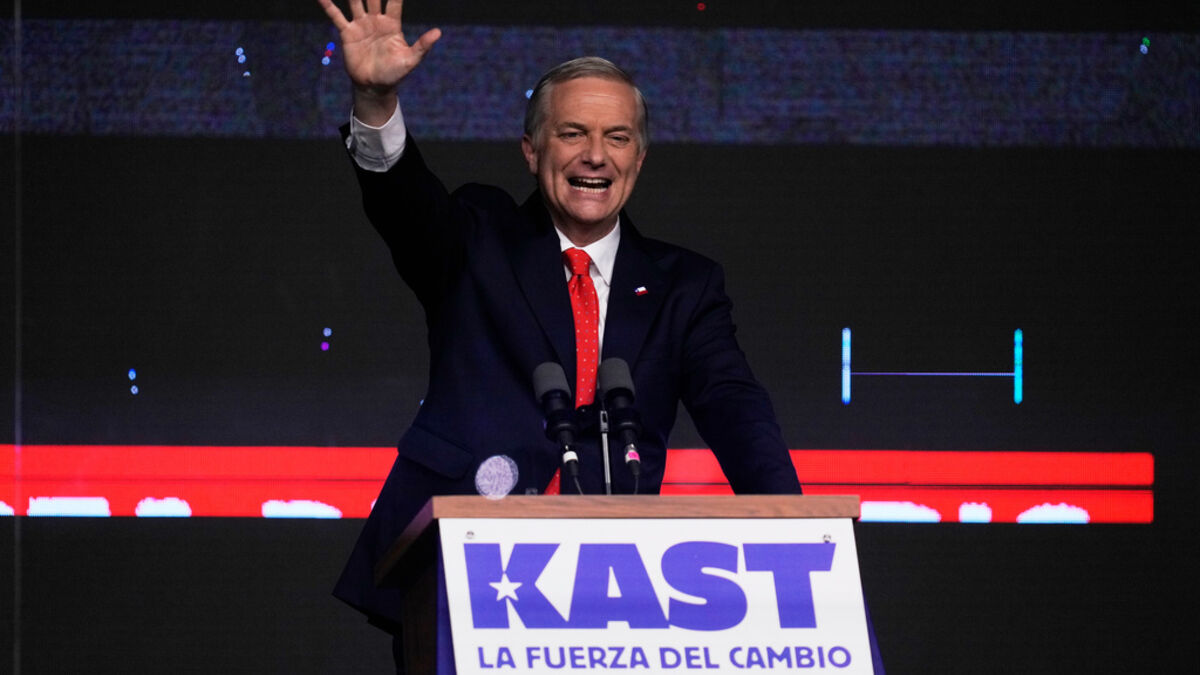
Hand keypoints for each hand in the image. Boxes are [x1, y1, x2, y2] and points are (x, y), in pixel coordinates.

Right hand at [318, 0, 441, 121]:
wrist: (374, 85)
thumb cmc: (394, 73)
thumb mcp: (410, 60)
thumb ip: (422, 46)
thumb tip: (438, 32)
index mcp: (392, 24)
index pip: (395, 0)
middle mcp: (376, 20)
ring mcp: (361, 24)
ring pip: (355, 1)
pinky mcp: (347, 33)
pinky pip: (336, 16)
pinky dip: (328, 5)